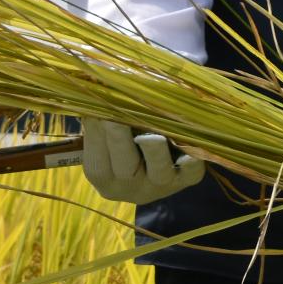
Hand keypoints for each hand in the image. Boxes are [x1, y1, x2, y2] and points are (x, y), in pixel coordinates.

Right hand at [80, 119, 204, 202]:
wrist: (161, 161)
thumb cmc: (124, 141)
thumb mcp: (106, 138)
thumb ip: (99, 122)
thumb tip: (90, 93)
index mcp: (107, 180)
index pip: (97, 166)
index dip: (96, 136)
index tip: (95, 109)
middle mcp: (133, 189)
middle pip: (125, 169)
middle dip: (119, 138)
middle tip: (116, 111)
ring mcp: (163, 185)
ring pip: (159, 171)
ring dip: (153, 146)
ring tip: (148, 126)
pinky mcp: (190, 178)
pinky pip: (192, 170)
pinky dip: (191, 156)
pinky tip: (185, 136)